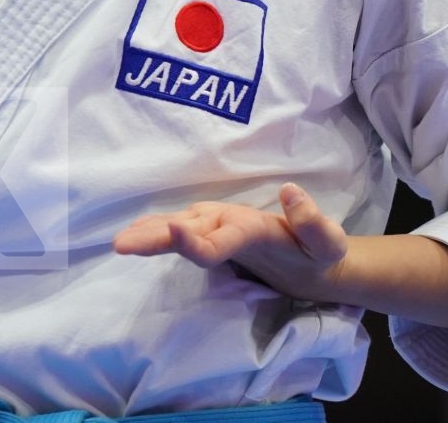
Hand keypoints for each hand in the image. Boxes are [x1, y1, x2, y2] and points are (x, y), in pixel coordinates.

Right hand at [112, 182, 351, 302]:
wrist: (316, 256)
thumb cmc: (320, 253)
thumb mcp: (328, 243)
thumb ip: (312, 222)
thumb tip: (291, 190)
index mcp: (250, 225)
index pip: (217, 238)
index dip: (195, 240)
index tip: (172, 233)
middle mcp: (227, 220)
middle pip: (186, 229)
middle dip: (154, 236)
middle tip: (121, 245)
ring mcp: (216, 226)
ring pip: (175, 227)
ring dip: (147, 234)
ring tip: (120, 243)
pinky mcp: (211, 235)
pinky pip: (176, 231)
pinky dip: (153, 232)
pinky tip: (132, 236)